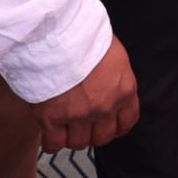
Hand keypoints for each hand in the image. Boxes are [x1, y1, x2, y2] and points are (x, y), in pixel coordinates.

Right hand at [32, 36, 138, 151]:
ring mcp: (79, 115)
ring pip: (78, 143)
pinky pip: (54, 144)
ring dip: (72, 137)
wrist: (58, 34)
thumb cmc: (85, 36)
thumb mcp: (113, 53)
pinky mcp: (53, 119)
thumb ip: (115, 75)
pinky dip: (51, 142)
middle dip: (93, 133)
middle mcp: (105, 107)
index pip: (127, 121)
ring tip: (64, 127)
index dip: (116, 127)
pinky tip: (49, 133)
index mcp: (124, 90)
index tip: (108, 126)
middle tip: (83, 125)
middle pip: (102, 137)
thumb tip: (108, 82)